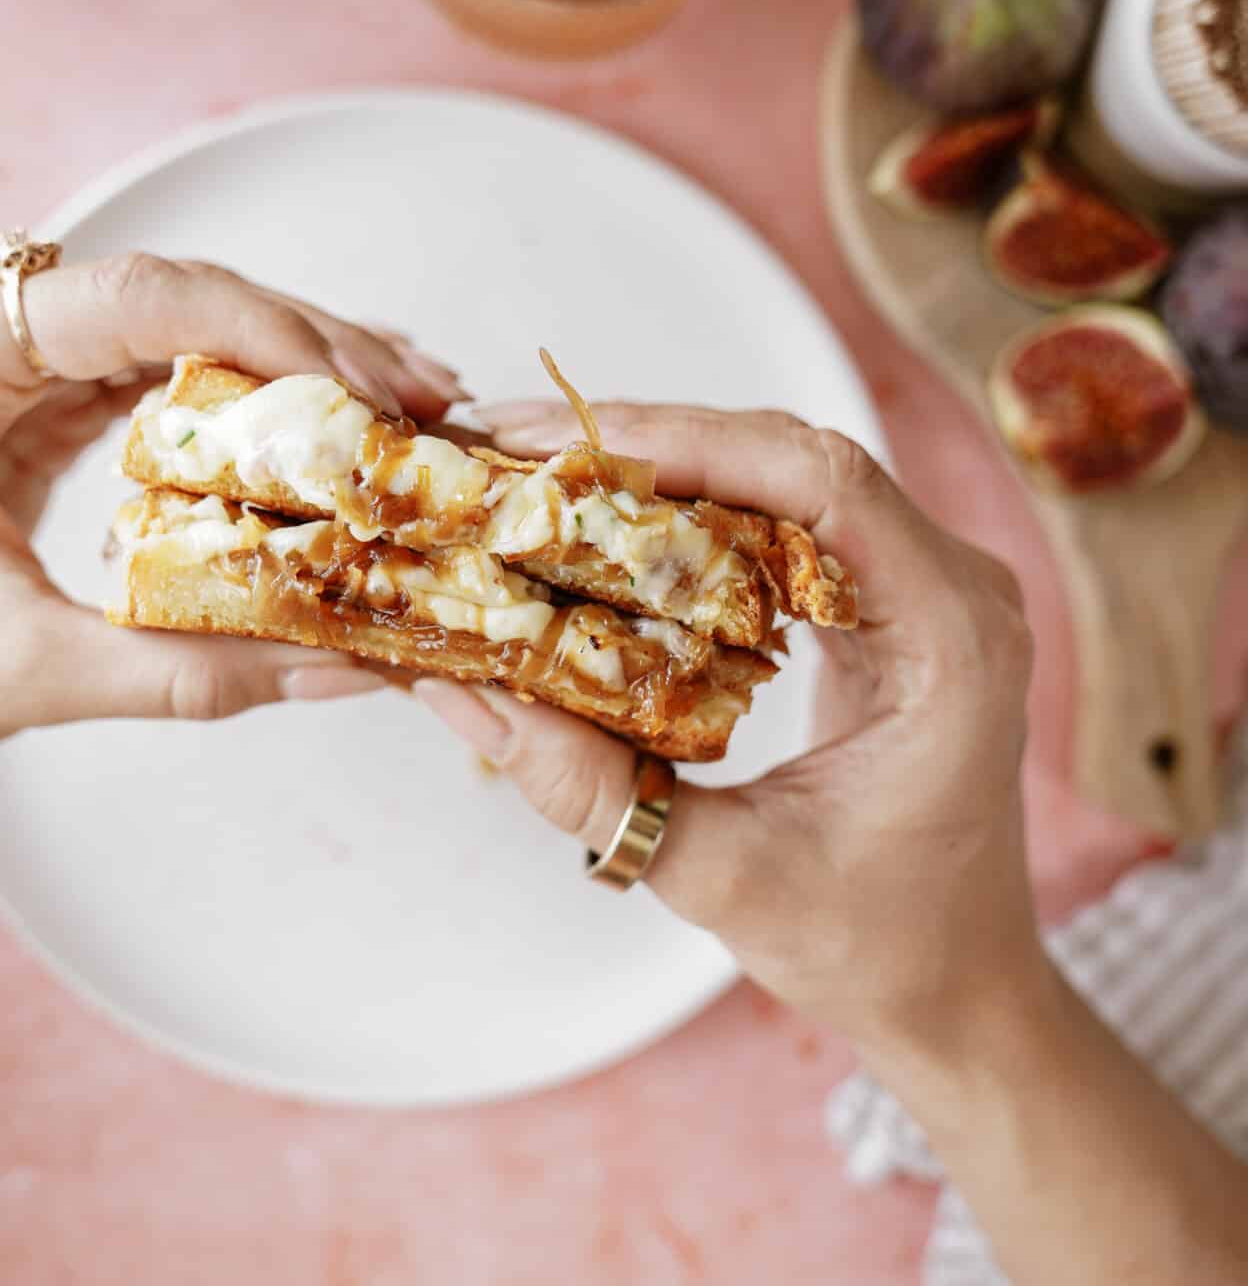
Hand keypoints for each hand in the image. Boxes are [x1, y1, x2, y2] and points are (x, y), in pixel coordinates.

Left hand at [0, 253, 460, 787]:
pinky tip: (326, 423)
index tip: (362, 388)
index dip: (265, 330)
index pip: (134, 297)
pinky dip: (251, 396)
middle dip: (311, 341)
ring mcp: (15, 352)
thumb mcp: (26, 674)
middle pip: (179, 295)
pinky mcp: (43, 392)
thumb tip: (341, 667)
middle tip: (421, 394)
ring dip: (297, 361)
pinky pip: (167, 369)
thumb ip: (185, 671)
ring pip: (186, 323)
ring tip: (404, 402)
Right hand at [414, 402, 1039, 1052]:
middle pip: (796, 459)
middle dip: (654, 440)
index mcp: (950, 639)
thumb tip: (466, 692)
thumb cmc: (876, 947)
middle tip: (522, 446)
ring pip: (784, 474)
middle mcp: (953, 587)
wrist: (960, 987)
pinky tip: (612, 518)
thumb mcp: (725, 877)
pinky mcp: (883, 600)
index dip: (694, 446)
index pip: (824, 484)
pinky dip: (693, 508)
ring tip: (544, 470)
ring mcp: (924, 585)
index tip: (572, 450)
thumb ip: (595, 791)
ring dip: (666, 463)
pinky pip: (785, 519)